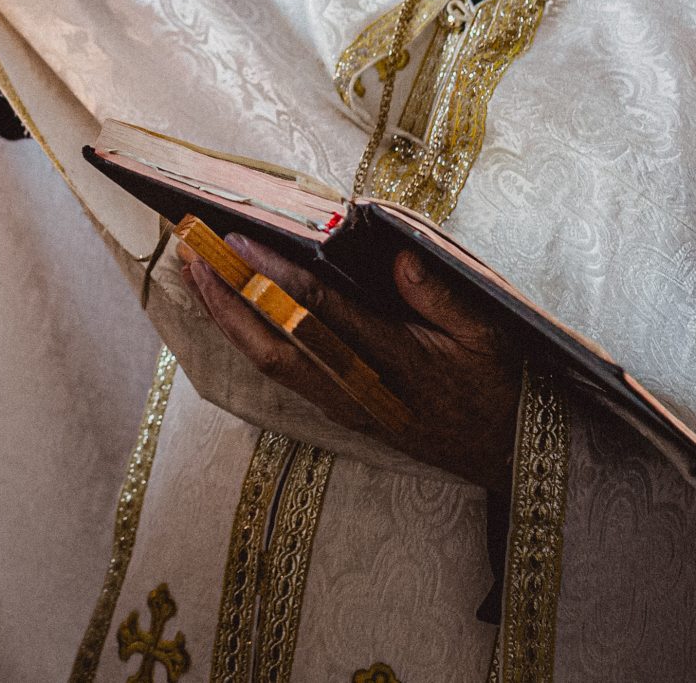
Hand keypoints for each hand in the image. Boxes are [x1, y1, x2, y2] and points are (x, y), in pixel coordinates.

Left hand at [180, 235, 521, 491]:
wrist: (504, 453)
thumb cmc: (497, 385)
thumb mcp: (488, 334)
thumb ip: (440, 294)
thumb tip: (398, 255)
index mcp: (396, 361)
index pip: (320, 313)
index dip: (274, 276)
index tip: (237, 241)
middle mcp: (358, 387)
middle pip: (274, 344)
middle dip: (227, 298)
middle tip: (192, 251)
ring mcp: (344, 404)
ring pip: (269, 364)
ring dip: (227, 318)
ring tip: (197, 272)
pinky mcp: (340, 411)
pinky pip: (282, 375)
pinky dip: (248, 339)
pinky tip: (232, 309)